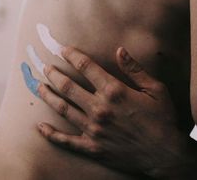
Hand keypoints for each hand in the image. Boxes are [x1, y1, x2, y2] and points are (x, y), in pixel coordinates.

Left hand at [24, 47, 196, 178]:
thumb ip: (135, 69)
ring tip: (38, 86)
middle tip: (45, 67)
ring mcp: (93, 129)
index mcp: (114, 91)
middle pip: (68, 86)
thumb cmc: (163, 120)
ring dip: (48, 95)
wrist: (166, 156)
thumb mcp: (155, 89)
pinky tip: (40, 126)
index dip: (72, 55)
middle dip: (54, 73)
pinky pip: (65, 140)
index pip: (86, 66)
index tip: (63, 50)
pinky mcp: (91, 147)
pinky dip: (51, 134)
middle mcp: (99, 108)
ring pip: (62, 108)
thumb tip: (119, 50)